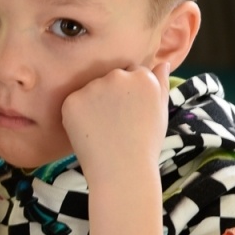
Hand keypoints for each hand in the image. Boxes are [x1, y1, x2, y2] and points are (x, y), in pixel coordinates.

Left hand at [61, 61, 171, 184]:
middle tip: (117, 122)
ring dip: (94, 102)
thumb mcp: (161, 111)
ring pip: (91, 88)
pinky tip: (89, 132)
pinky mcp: (72, 100)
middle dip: (112, 94)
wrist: (122, 171)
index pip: (132, 73)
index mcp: (143, 77)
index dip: (130, 94)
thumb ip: (161, 84)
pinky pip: (74, 102)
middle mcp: (118, 76)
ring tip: (103, 129)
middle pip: (111, 77)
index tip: (131, 113)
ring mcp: (93, 87)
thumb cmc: (145, 144)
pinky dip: (77, 114)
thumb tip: (161, 63)